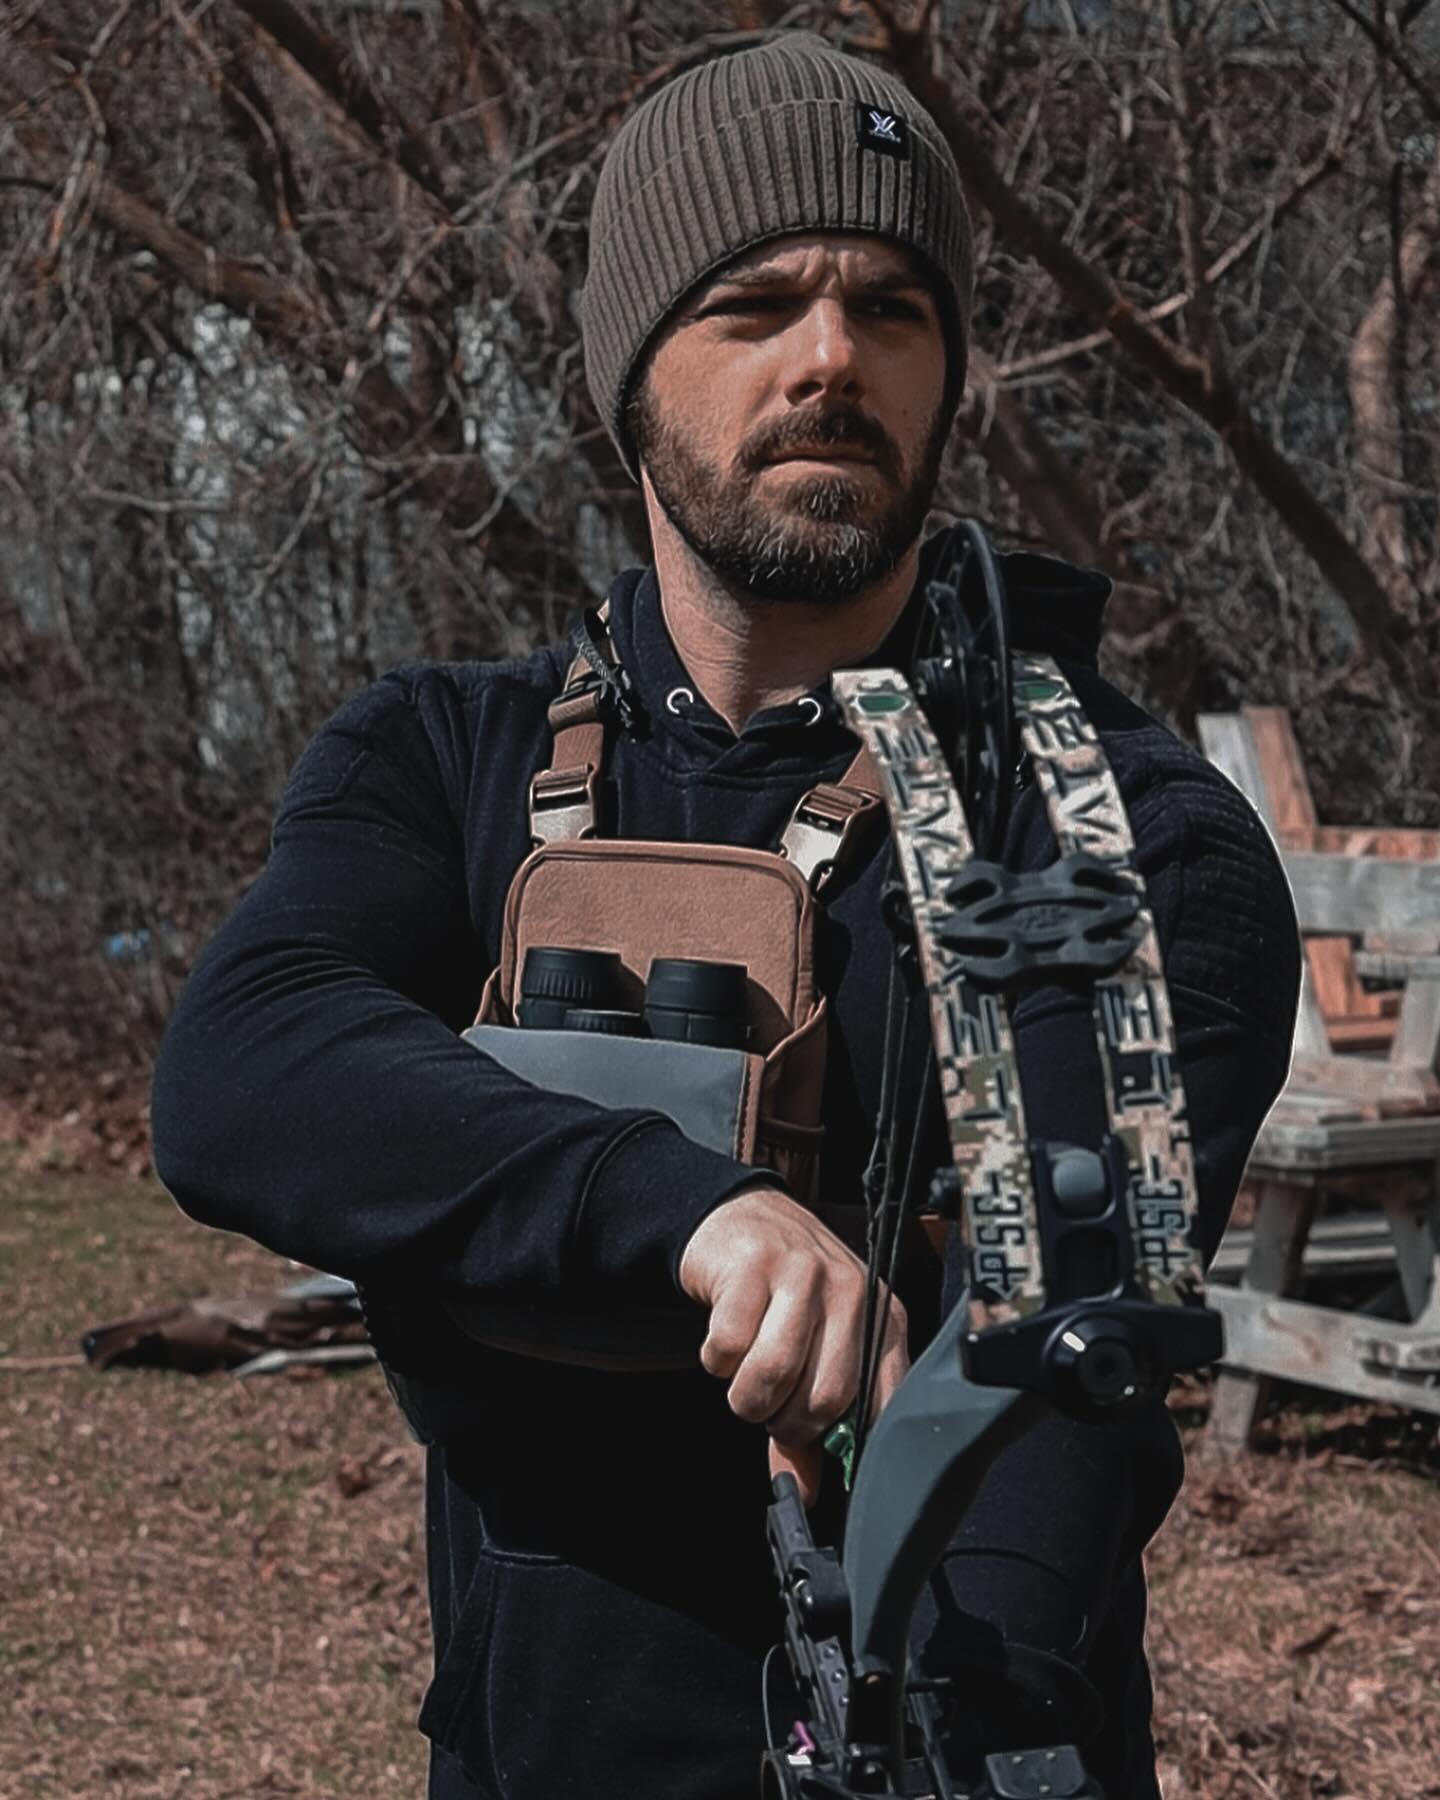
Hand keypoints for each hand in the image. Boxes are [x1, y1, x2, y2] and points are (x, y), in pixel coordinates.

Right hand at [677, 1187, 908, 1505]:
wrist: (743, 1217)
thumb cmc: (786, 1292)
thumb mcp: (814, 1349)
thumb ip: (811, 1422)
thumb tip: (802, 1491)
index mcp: (881, 1318)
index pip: (884, 1403)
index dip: (845, 1443)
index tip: (813, 1455)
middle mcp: (850, 1293)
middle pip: (824, 1397)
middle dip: (784, 1419)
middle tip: (768, 1403)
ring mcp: (802, 1275)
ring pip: (775, 1373)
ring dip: (747, 1395)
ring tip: (744, 1377)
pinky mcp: (752, 1267)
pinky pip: (728, 1347)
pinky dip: (716, 1361)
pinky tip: (724, 1341)